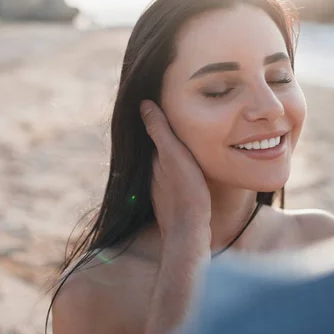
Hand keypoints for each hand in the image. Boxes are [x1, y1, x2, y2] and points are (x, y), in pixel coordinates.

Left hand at [140, 100, 211, 242]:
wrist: (189, 233)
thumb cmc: (185, 192)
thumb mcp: (174, 156)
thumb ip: (159, 131)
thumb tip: (143, 104)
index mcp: (153, 159)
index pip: (154, 132)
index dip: (161, 117)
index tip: (168, 101)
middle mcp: (153, 173)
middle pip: (160, 147)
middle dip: (167, 134)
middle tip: (181, 116)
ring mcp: (162, 188)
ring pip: (167, 163)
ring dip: (174, 152)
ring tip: (188, 139)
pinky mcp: (173, 201)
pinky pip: (175, 177)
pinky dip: (180, 168)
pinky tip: (191, 168)